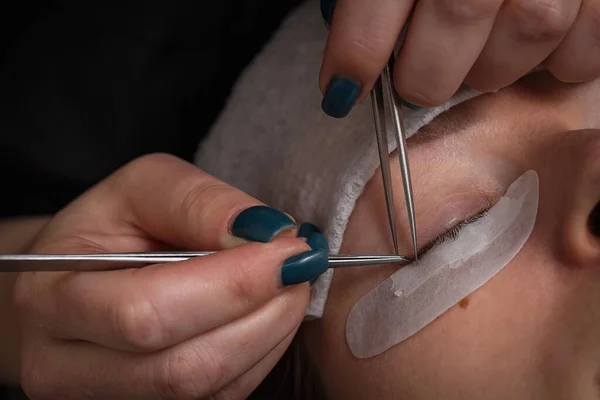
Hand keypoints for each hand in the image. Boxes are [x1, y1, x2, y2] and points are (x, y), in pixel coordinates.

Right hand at [13, 154, 325, 398]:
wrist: (82, 277)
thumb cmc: (113, 228)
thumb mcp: (143, 189)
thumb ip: (198, 203)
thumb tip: (265, 234)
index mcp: (52, 299)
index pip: (147, 313)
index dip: (233, 284)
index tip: (289, 249)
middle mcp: (66, 367)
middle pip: (182, 368)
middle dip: (262, 313)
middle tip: (299, 266)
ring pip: (208, 390)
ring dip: (269, 334)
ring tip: (287, 285)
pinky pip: (223, 398)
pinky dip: (260, 354)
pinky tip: (266, 314)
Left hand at [319, 0, 597, 116]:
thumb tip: (350, 58)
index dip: (356, 55)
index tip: (342, 92)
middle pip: (458, 19)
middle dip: (424, 76)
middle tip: (416, 81)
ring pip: (525, 37)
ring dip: (490, 69)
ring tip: (478, 52)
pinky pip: (582, 53)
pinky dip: (556, 63)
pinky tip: (535, 45)